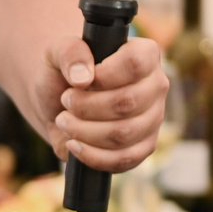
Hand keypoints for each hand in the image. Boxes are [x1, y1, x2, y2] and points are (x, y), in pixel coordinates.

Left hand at [45, 35, 167, 172]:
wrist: (58, 101)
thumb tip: (83, 77)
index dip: (103, 76)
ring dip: (84, 131)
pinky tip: (73, 144)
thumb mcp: (57, 51)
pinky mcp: (143, 147)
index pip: (135, 64)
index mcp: (144, 54)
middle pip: (127, 102)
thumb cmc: (63, 71)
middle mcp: (155, 86)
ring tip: (64, 120)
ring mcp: (153, 119)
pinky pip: (124, 160)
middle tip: (65, 101)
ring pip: (123, 134)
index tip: (78, 81)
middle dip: (85, 106)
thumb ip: (70, 53)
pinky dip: (92, 156)